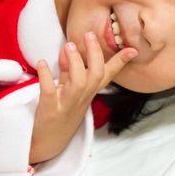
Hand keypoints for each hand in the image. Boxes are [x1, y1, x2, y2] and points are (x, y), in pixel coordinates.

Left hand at [30, 31, 136, 163]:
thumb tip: (68, 47)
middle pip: (96, 75)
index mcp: (89, 91)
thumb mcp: (68, 86)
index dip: (120, 62)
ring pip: (79, 83)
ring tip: (68, 45)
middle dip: (95, 54)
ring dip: (74, 62)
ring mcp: (67, 103)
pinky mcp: (51, 109)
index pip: (108, 74)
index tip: (132, 49)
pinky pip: (49, 92)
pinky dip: (46, 76)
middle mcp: (82, 97)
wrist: (49, 140)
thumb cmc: (61, 108)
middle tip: (89, 35)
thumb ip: (69, 67)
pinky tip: (42, 63)